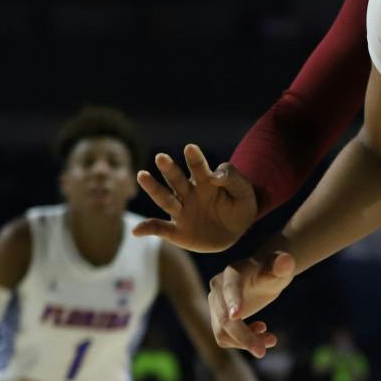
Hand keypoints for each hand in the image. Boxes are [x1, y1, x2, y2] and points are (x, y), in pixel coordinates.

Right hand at [133, 145, 259, 251]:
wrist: (235, 232)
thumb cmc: (239, 207)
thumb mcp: (244, 193)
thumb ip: (233, 179)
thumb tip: (216, 176)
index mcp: (205, 182)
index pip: (199, 167)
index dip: (195, 158)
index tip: (190, 148)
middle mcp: (189, 194)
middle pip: (177, 180)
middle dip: (170, 169)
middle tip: (161, 157)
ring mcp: (181, 212)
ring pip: (165, 200)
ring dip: (153, 188)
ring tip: (141, 175)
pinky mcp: (177, 232)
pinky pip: (160, 229)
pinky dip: (147, 229)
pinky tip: (136, 231)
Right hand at [209, 250, 294, 355]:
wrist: (265, 275)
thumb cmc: (274, 269)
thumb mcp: (281, 267)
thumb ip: (282, 265)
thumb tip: (285, 261)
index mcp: (232, 274)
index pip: (231, 288)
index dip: (234, 301)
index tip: (236, 316)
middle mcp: (218, 289)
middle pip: (224, 318)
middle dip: (243, 336)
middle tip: (262, 352)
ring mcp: (216, 305)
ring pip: (222, 332)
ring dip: (245, 342)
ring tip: (271, 339)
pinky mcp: (219, 319)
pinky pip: (225, 338)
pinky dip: (242, 342)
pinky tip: (262, 332)